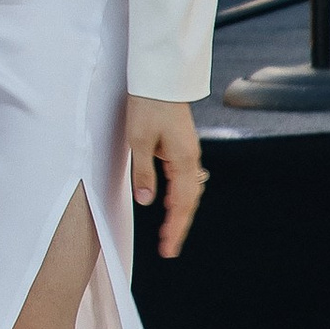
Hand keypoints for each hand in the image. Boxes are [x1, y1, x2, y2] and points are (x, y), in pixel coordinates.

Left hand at [127, 96, 205, 257]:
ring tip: (169, 232)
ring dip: (180, 212)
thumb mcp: (138, 140)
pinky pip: (185, 179)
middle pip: (189, 201)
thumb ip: (143, 173)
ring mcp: (188, 153)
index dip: (174, 228)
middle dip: (179, 226)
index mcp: (183, 161)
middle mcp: (190, 159)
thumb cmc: (148, 105)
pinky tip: (172, 203)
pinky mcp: (182, 147)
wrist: (161, 79)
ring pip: (189, 190)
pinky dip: (180, 196)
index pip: (181, 204)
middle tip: (168, 249)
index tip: (168, 249)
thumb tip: (146, 202)